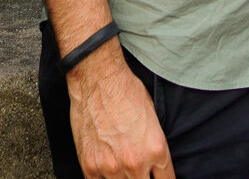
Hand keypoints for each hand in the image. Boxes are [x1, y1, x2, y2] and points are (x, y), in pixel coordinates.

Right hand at [67, 41, 174, 178]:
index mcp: (156, 150)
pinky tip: (106, 168)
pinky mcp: (90, 167)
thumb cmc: (126, 91)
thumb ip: (154, 148)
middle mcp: (136, 164)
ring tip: (121, 165)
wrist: (98, 78)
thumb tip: (155, 166)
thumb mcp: (153, 118)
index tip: (158, 178)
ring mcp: (111, 168)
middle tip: (139, 170)